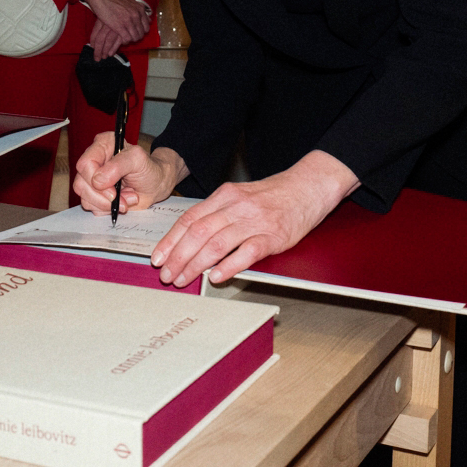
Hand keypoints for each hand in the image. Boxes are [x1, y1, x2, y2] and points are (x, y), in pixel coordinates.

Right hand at [72, 134, 183, 214]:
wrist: (155, 185)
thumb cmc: (149, 169)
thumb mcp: (138, 160)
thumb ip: (118, 165)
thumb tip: (98, 180)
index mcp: (102, 145)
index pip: (85, 164)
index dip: (95, 180)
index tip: (113, 192)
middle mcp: (94, 161)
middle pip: (81, 183)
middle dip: (103, 197)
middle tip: (123, 200)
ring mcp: (92, 179)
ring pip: (84, 197)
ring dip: (107, 204)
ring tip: (128, 199)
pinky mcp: (94, 193)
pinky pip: (91, 206)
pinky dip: (108, 209)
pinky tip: (122, 202)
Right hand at [83, 0, 150, 57]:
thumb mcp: (130, 1)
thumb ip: (138, 9)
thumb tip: (146, 16)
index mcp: (140, 9)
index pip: (146, 27)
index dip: (141, 32)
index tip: (136, 32)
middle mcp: (136, 16)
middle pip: (141, 34)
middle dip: (136, 37)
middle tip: (130, 36)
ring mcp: (128, 22)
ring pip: (135, 37)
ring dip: (130, 39)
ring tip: (125, 38)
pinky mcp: (120, 27)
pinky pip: (127, 39)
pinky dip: (125, 41)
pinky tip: (121, 39)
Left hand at [150, 150, 359, 287]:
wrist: (308, 187)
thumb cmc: (273, 195)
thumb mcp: (240, 195)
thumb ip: (217, 213)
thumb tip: (190, 237)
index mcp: (225, 196)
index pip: (190, 218)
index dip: (171, 240)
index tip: (158, 257)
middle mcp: (236, 207)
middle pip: (198, 233)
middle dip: (178, 257)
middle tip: (167, 275)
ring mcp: (255, 221)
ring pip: (217, 244)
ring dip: (196, 265)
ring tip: (184, 279)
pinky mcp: (273, 236)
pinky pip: (246, 253)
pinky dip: (228, 266)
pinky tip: (216, 276)